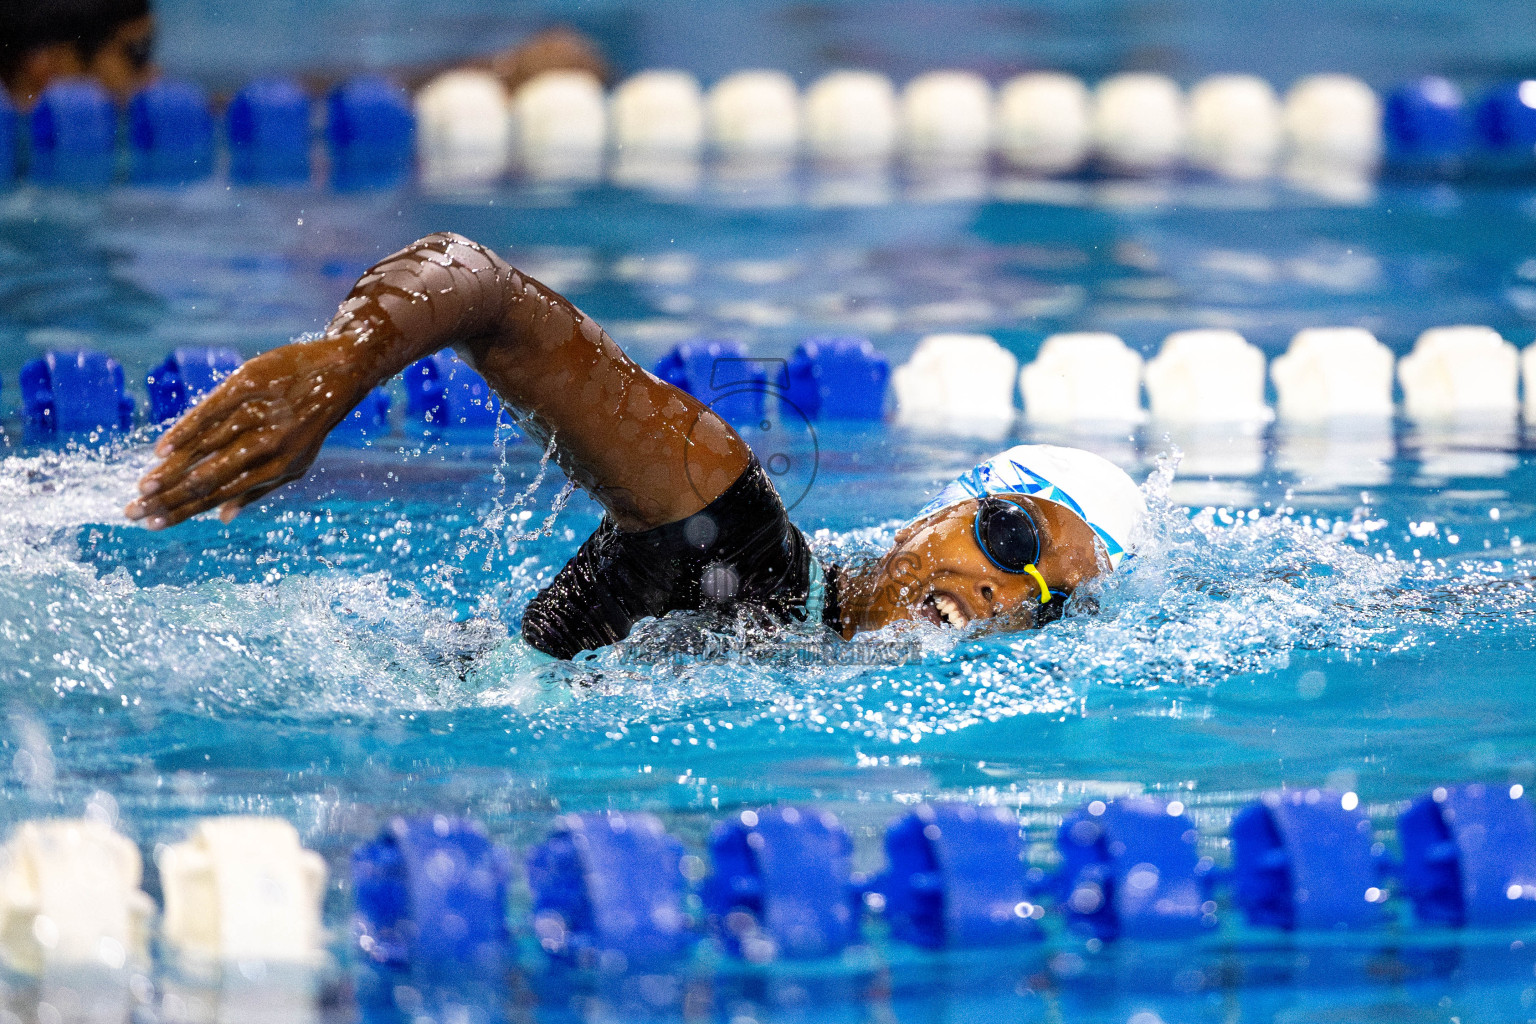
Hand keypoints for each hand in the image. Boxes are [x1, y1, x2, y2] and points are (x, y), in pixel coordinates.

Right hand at [125, 336, 366, 529]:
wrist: (339, 372)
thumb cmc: (308, 425)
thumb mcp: (295, 462)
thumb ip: (258, 489)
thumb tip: (221, 518)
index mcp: (278, 467)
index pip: (222, 495)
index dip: (186, 511)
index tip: (151, 524)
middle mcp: (269, 443)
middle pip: (210, 477)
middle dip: (168, 497)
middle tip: (131, 512)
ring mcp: (258, 412)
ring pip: (207, 447)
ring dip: (171, 471)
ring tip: (142, 487)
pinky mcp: (248, 383)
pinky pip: (211, 410)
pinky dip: (185, 431)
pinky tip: (161, 450)